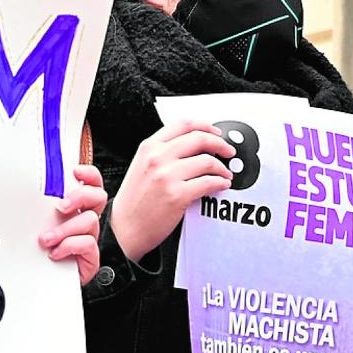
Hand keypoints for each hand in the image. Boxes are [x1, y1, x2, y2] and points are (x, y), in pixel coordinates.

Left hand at [40, 164, 106, 285]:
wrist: (47, 282)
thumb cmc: (42, 252)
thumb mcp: (38, 224)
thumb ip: (38, 209)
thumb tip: (20, 193)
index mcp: (76, 208)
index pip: (92, 184)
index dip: (89, 175)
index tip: (75, 171)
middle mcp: (86, 220)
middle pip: (97, 196)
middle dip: (79, 197)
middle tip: (61, 206)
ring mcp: (90, 238)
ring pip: (89, 220)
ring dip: (65, 228)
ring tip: (47, 239)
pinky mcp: (91, 257)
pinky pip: (87, 244)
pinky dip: (69, 246)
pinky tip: (55, 252)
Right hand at [108, 120, 234, 262]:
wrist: (125, 228)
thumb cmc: (133, 201)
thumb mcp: (141, 166)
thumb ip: (163, 153)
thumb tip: (193, 147)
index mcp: (149, 147)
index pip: (183, 124)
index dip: (206, 126)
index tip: (216, 133)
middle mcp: (157, 158)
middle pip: (199, 139)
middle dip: (220, 144)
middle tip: (228, 152)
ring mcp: (167, 176)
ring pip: (208, 161)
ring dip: (222, 168)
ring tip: (224, 174)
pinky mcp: (177, 195)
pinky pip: (209, 183)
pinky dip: (220, 183)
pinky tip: (221, 185)